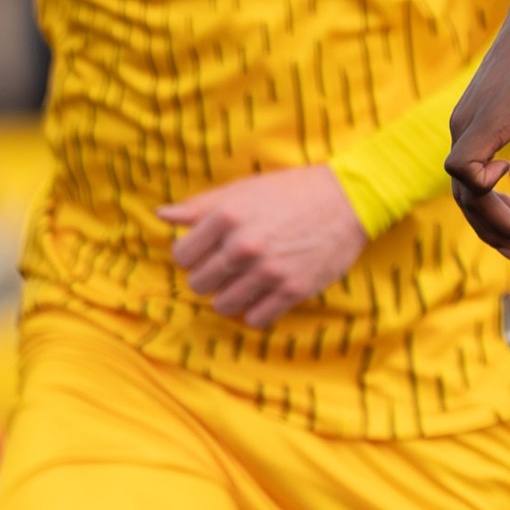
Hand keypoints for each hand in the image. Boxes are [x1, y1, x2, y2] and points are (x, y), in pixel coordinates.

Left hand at [161, 165, 368, 325]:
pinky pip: (256, 319)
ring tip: (243, 284)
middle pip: (199, 284)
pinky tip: (263, 296)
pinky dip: (255, 312)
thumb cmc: (291, 191)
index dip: (190, 257)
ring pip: (223, 306)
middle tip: (225, 269)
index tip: (204, 254)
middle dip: (208, 278)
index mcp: (227, 217)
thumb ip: (201, 205)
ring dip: (228, 298)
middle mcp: (244, 246)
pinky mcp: (292, 290)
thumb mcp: (243, 190)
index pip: (182, 256)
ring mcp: (268, 271)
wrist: (347, 200)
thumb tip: (162, 215)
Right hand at [445, 5, 509, 257]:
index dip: (482, 196)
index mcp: (489, 116)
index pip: (463, 171)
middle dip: (492, 223)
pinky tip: (509, 206)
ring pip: (462, 182)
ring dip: (486, 215)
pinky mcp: (472, 119)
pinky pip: (467, 165)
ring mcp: (465, 120)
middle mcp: (467, 120)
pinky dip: (484, 192)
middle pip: (462, 187)